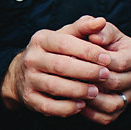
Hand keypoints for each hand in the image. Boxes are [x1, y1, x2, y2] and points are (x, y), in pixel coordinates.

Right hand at [0, 15, 118, 117]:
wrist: (23, 73)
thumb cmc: (53, 52)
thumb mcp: (65, 36)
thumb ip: (83, 28)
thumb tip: (101, 21)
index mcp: (41, 39)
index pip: (65, 43)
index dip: (88, 51)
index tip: (107, 58)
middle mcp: (31, 58)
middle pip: (60, 65)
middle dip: (86, 71)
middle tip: (106, 75)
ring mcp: (28, 79)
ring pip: (54, 86)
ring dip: (78, 90)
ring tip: (96, 92)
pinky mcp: (29, 99)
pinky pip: (48, 106)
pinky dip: (66, 108)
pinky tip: (82, 105)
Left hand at [78, 19, 130, 125]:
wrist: (95, 58)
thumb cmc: (94, 41)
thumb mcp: (94, 30)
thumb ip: (92, 26)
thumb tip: (95, 31)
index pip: (120, 62)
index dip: (98, 62)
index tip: (75, 58)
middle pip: (116, 82)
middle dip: (92, 79)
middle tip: (68, 76)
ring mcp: (130, 96)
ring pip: (113, 103)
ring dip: (91, 98)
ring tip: (72, 90)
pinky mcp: (120, 111)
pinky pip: (106, 117)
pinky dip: (90, 113)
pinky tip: (75, 102)